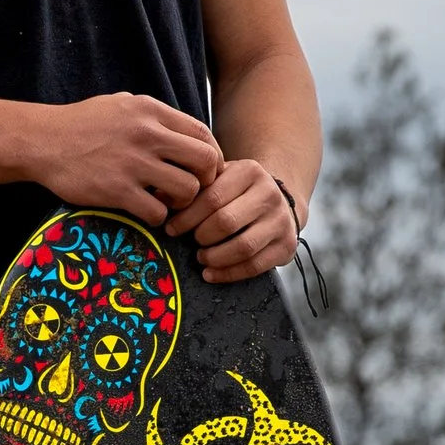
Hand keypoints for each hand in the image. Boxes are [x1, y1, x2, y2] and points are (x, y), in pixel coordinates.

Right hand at [30, 92, 220, 225]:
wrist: (41, 141)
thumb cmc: (80, 123)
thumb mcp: (121, 104)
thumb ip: (153, 116)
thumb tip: (183, 132)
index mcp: (150, 111)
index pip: (203, 133)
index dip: (212, 156)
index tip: (203, 171)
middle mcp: (148, 135)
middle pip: (205, 161)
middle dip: (204, 181)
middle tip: (189, 190)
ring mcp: (133, 164)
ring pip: (187, 190)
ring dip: (181, 202)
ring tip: (166, 202)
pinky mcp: (117, 191)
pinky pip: (157, 213)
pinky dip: (157, 218)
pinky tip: (144, 212)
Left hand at [167, 157, 299, 280]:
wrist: (277, 200)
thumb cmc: (236, 191)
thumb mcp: (218, 179)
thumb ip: (191, 187)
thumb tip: (158, 200)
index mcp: (250, 171)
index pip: (212, 198)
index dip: (186, 217)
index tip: (170, 228)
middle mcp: (270, 194)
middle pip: (226, 222)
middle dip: (200, 237)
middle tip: (189, 242)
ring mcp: (281, 221)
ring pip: (242, 247)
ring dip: (214, 257)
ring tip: (201, 258)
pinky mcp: (286, 246)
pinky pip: (254, 266)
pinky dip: (228, 274)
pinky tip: (211, 273)